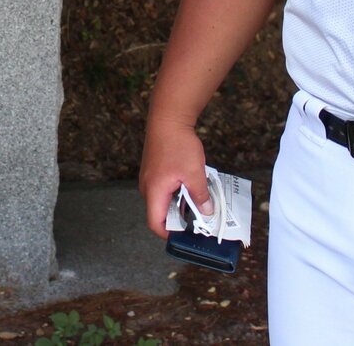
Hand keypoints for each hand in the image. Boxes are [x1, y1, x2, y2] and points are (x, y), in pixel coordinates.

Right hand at [137, 118, 211, 238]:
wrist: (168, 118)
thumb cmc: (178, 144)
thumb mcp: (194, 174)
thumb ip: (200, 196)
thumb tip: (206, 212)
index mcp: (154, 191)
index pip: (155, 223)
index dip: (170, 234)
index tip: (187, 235)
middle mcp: (147, 186)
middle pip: (160, 212)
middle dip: (179, 217)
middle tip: (199, 217)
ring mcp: (149, 177)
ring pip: (163, 199)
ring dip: (180, 202)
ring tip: (198, 198)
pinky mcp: (153, 169)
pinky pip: (163, 188)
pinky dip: (177, 190)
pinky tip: (191, 183)